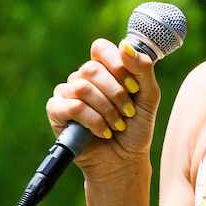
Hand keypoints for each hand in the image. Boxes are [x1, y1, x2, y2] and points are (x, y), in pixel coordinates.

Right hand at [46, 37, 160, 180]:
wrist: (125, 160)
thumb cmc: (135, 128)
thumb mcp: (148, 97)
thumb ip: (143, 70)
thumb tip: (125, 45)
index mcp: (103, 69)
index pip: (101, 48)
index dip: (117, 65)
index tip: (134, 88)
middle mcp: (82, 77)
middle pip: (92, 69)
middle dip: (116, 94)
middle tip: (128, 112)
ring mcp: (67, 93)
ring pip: (82, 88)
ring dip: (106, 110)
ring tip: (117, 125)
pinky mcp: (56, 111)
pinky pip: (72, 107)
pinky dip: (93, 121)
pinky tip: (103, 132)